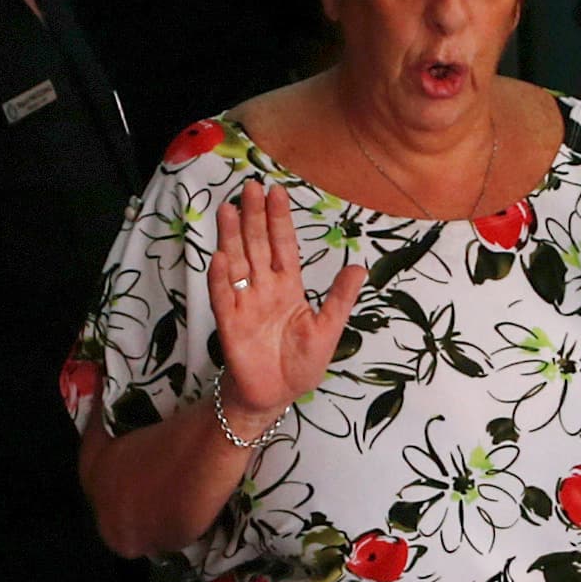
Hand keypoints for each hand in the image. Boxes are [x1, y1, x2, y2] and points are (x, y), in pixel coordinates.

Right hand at [211, 180, 366, 430]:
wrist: (277, 395)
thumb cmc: (302, 363)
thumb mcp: (328, 328)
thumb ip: (339, 298)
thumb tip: (359, 266)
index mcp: (289, 286)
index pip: (283, 245)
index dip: (279, 219)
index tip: (276, 191)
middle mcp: (264, 288)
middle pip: (257, 245)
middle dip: (254, 217)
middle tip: (249, 186)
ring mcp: (245, 302)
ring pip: (237, 263)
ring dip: (232, 237)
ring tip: (228, 209)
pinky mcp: (230, 323)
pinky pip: (224, 296)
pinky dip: (221, 278)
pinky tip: (220, 256)